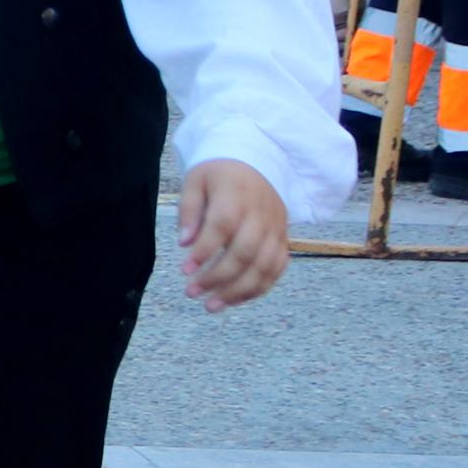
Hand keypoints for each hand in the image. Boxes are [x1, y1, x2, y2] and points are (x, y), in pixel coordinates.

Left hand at [176, 159, 290, 310]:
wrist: (256, 161)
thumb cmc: (219, 174)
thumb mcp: (196, 181)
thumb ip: (189, 210)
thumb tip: (185, 243)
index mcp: (236, 194)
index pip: (222, 226)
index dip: (204, 251)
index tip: (184, 270)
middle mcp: (261, 213)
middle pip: (245, 252)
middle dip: (218, 278)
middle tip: (192, 293)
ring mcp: (276, 227)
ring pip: (264, 266)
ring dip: (238, 291)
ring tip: (212, 306)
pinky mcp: (284, 238)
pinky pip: (277, 269)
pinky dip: (258, 288)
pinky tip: (234, 299)